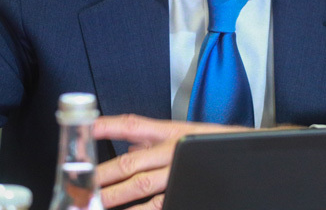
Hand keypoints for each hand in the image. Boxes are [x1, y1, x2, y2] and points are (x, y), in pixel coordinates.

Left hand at [93, 115, 242, 208]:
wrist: (246, 153)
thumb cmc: (210, 142)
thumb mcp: (181, 132)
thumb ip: (152, 138)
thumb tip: (128, 144)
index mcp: (169, 131)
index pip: (132, 125)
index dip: (107, 126)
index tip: (84, 130)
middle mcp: (171, 149)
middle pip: (130, 162)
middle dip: (102, 175)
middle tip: (80, 185)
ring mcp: (178, 172)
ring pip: (140, 187)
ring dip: (114, 197)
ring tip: (94, 203)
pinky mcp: (184, 190)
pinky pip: (158, 205)